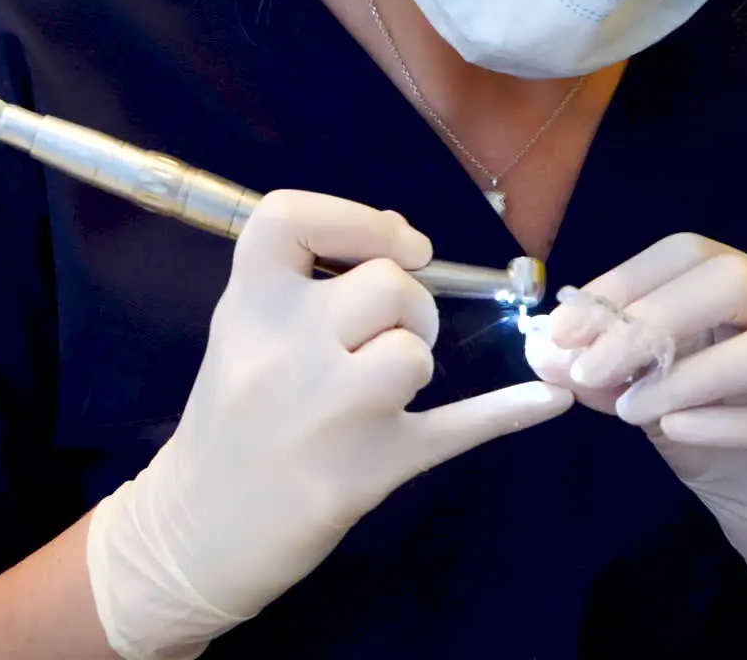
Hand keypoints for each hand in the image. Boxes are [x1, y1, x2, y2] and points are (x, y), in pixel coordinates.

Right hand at [89, 191, 573, 658]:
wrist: (197, 529)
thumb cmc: (228, 423)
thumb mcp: (241, 337)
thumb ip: (303, 285)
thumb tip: (403, 240)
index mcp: (247, 307)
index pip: (291, 217)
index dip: (357, 219)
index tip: (400, 245)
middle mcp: (283, 351)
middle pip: (387, 284)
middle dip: (409, 302)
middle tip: (393, 334)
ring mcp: (328, 413)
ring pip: (414, 352)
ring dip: (416, 359)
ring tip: (393, 385)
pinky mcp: (368, 468)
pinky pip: (457, 427)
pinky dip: (510, 411)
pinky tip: (549, 401)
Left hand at [525, 233, 746, 631]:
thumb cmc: (715, 435)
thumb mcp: (646, 396)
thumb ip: (602, 371)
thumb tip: (543, 352)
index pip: (687, 253)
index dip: (621, 283)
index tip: (563, 329)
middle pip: (732, 282)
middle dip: (650, 320)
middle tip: (590, 366)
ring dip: (686, 377)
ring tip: (628, 409)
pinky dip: (722, 424)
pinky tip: (675, 433)